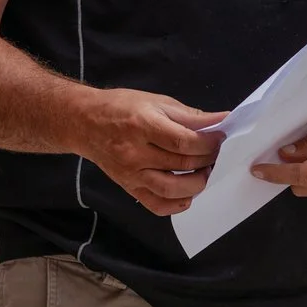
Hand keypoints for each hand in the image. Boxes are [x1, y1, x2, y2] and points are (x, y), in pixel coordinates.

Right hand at [75, 88, 225, 215]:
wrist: (85, 122)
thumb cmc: (122, 107)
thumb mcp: (156, 101)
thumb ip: (189, 115)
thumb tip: (221, 120)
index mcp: (143, 125)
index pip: (183, 141)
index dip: (208, 142)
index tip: (221, 138)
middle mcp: (135, 152)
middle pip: (181, 164)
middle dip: (207, 159)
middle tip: (217, 153)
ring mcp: (131, 173)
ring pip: (170, 188)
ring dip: (196, 184)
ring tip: (205, 172)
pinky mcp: (128, 187)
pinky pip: (155, 204)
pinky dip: (176, 205)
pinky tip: (187, 195)